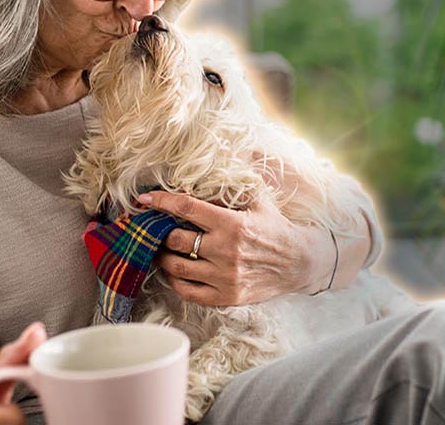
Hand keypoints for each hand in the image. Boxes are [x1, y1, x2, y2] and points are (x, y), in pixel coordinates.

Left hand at [142, 162, 335, 305]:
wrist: (299, 263)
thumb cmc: (276, 228)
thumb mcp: (261, 200)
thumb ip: (239, 181)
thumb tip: (234, 149)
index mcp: (232, 224)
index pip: (187, 208)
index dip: (162, 201)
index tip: (145, 199)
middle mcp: (226, 250)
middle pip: (176, 240)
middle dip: (161, 233)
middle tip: (155, 229)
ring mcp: (225, 276)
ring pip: (177, 267)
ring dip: (163, 258)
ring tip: (161, 250)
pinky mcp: (226, 296)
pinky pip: (188, 292)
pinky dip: (175, 281)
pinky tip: (174, 272)